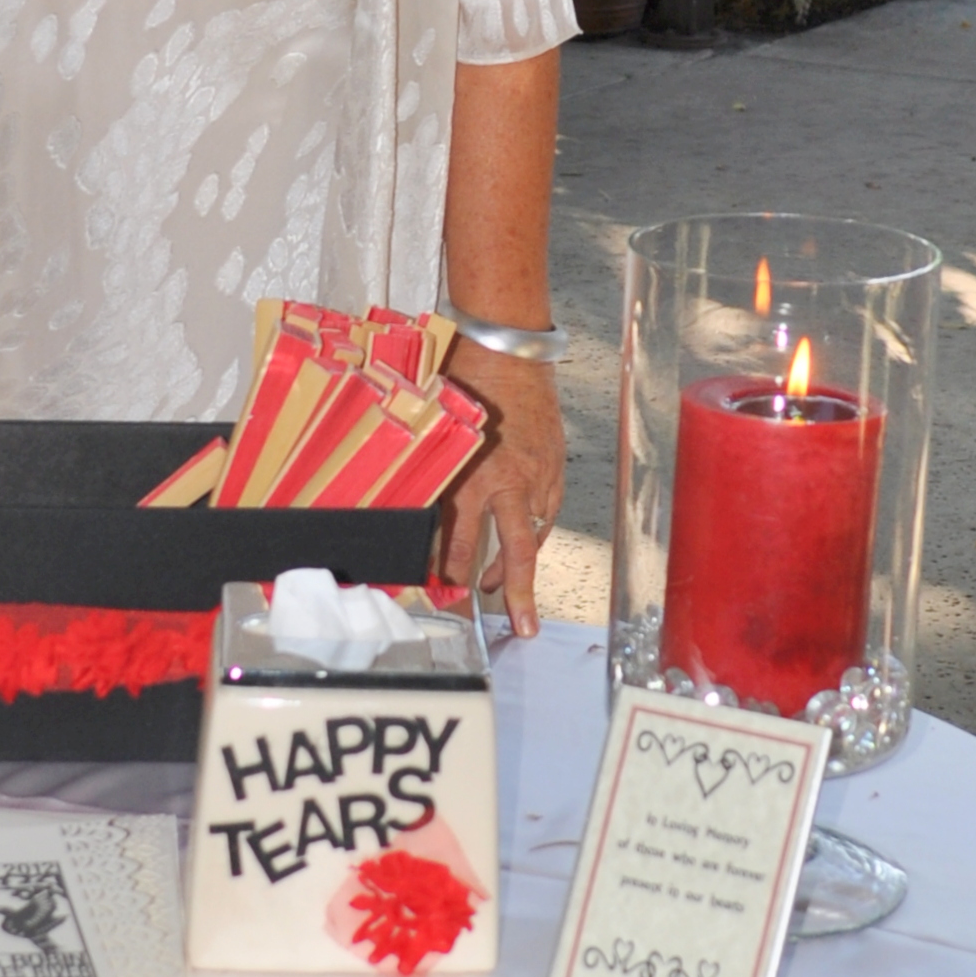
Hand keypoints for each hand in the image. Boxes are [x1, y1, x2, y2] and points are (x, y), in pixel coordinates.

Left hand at [432, 340, 564, 638]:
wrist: (507, 349)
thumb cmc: (464, 383)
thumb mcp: (439, 435)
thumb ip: (435, 478)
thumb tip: (421, 516)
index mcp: (474, 475)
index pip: (463, 541)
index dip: (454, 573)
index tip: (446, 592)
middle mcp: (510, 481)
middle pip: (516, 551)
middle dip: (517, 594)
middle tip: (521, 627)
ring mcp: (538, 474)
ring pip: (536, 534)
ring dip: (522, 564)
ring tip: (509, 590)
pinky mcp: (555, 464)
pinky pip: (549, 510)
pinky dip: (537, 530)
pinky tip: (525, 539)